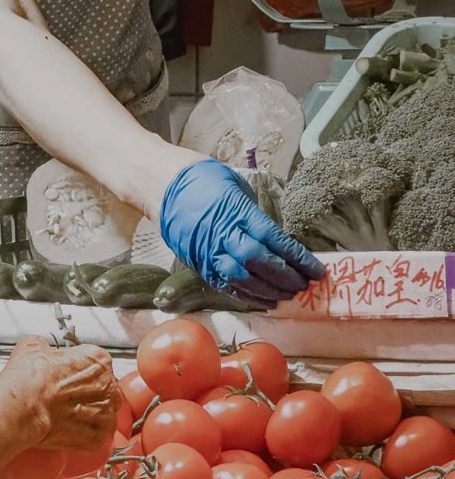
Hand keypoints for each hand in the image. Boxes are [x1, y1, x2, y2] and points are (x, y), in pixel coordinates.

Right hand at [0, 335, 116, 450]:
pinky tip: (69, 430)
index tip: (70, 373)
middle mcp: (107, 386)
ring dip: (90, 415)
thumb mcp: (32, 345)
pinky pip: (97, 437)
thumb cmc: (30, 378)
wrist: (23, 408)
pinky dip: (85, 435)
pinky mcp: (96, 439)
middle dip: (90, 392)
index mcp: (97, 360)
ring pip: (104, 415)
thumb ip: (46, 346)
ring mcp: (105, 415)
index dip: (82, 368)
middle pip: (106, 389)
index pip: (98, 362)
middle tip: (68, 395)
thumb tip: (43, 350)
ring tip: (68, 415)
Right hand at [159, 158, 324, 307]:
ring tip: (288, 296)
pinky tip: (263, 299)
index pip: (273, 239)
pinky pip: (224, 283)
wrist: (161, 183)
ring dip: (268, 291)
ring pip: (242, 278)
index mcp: (235, 210)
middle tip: (306, 285)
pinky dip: (245, 294)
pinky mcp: (196, 262)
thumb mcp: (234, 185)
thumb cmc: (201, 178)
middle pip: (259, 261)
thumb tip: (276, 235)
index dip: (297, 257)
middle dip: (286, 277)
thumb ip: (254, 212)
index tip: (316, 269)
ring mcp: (207, 250)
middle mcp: (222, 233)